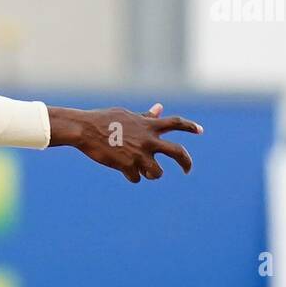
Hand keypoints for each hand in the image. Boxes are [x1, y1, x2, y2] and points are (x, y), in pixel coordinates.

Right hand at [47, 102, 202, 182]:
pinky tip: (122, 169)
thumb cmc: (103, 120)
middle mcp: (148, 140)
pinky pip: (136, 178)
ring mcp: (139, 154)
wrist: (84, 129)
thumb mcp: (127, 115)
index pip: (176, 123)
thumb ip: (145, 116)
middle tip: (187, 170)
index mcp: (149, 125)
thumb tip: (160, 108)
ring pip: (157, 173)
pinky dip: (131, 176)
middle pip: (178, 153)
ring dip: (152, 174)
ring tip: (144, 171)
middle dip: (186, 162)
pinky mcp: (127, 166)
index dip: (190, 126)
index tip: (200, 131)